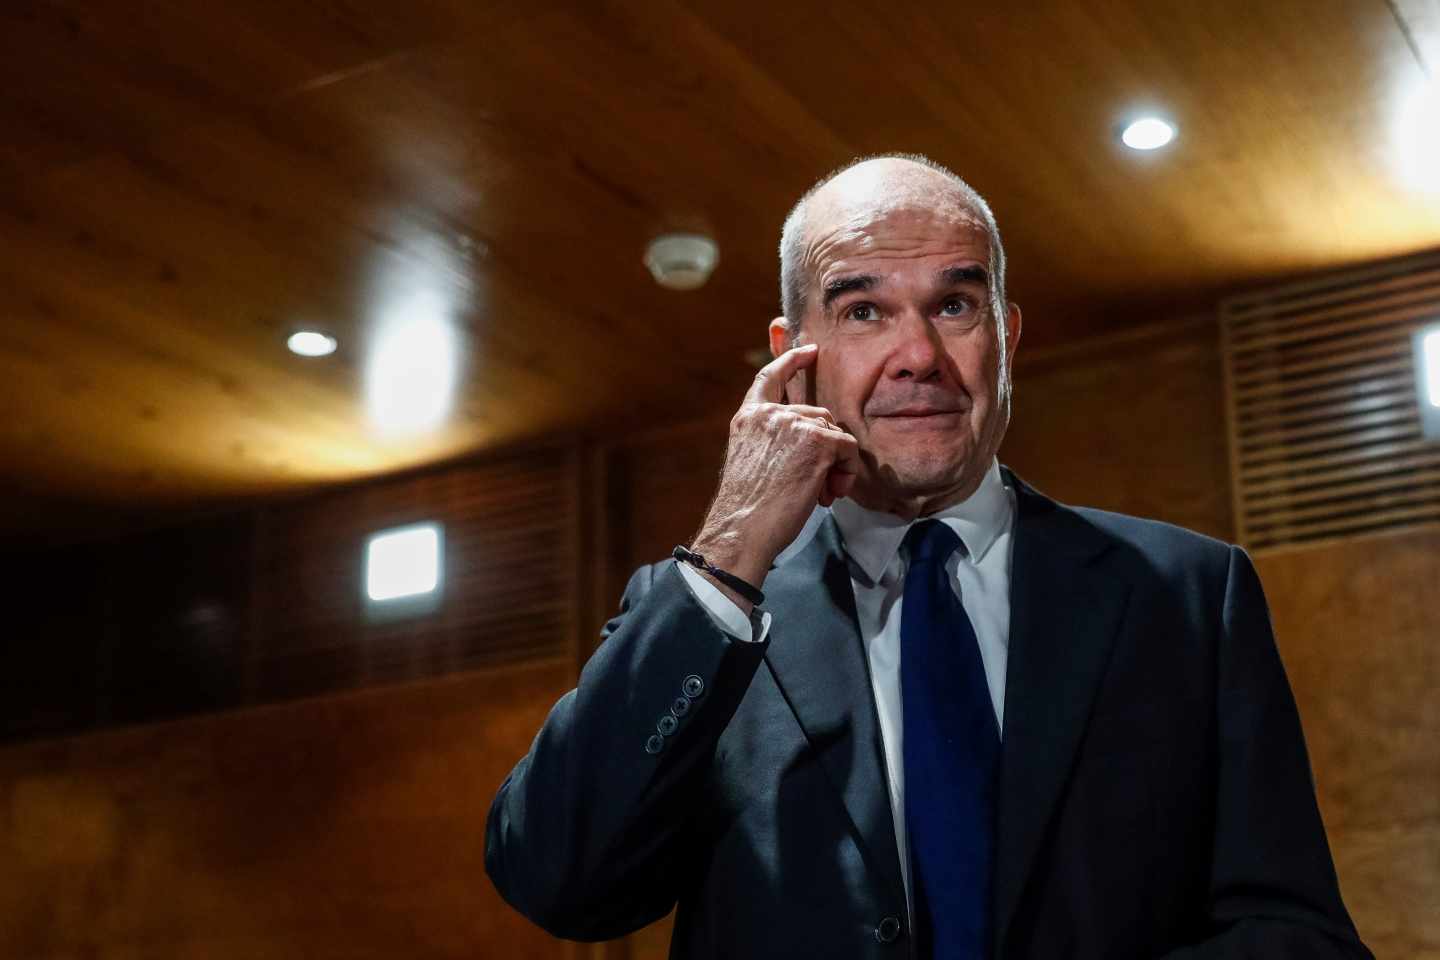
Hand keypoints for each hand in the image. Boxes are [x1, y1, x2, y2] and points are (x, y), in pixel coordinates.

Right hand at [689, 344, 859, 607]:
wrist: (743, 529)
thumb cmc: (749, 508)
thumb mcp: (753, 461)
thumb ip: (773, 440)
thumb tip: (815, 437)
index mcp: (749, 418)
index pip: (770, 377)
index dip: (791, 361)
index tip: (809, 351)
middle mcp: (770, 414)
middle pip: (818, 416)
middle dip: (825, 448)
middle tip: (816, 485)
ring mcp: (794, 424)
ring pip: (836, 433)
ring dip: (836, 465)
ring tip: (819, 493)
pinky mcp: (818, 441)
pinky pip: (849, 448)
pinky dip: (847, 472)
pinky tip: (828, 493)